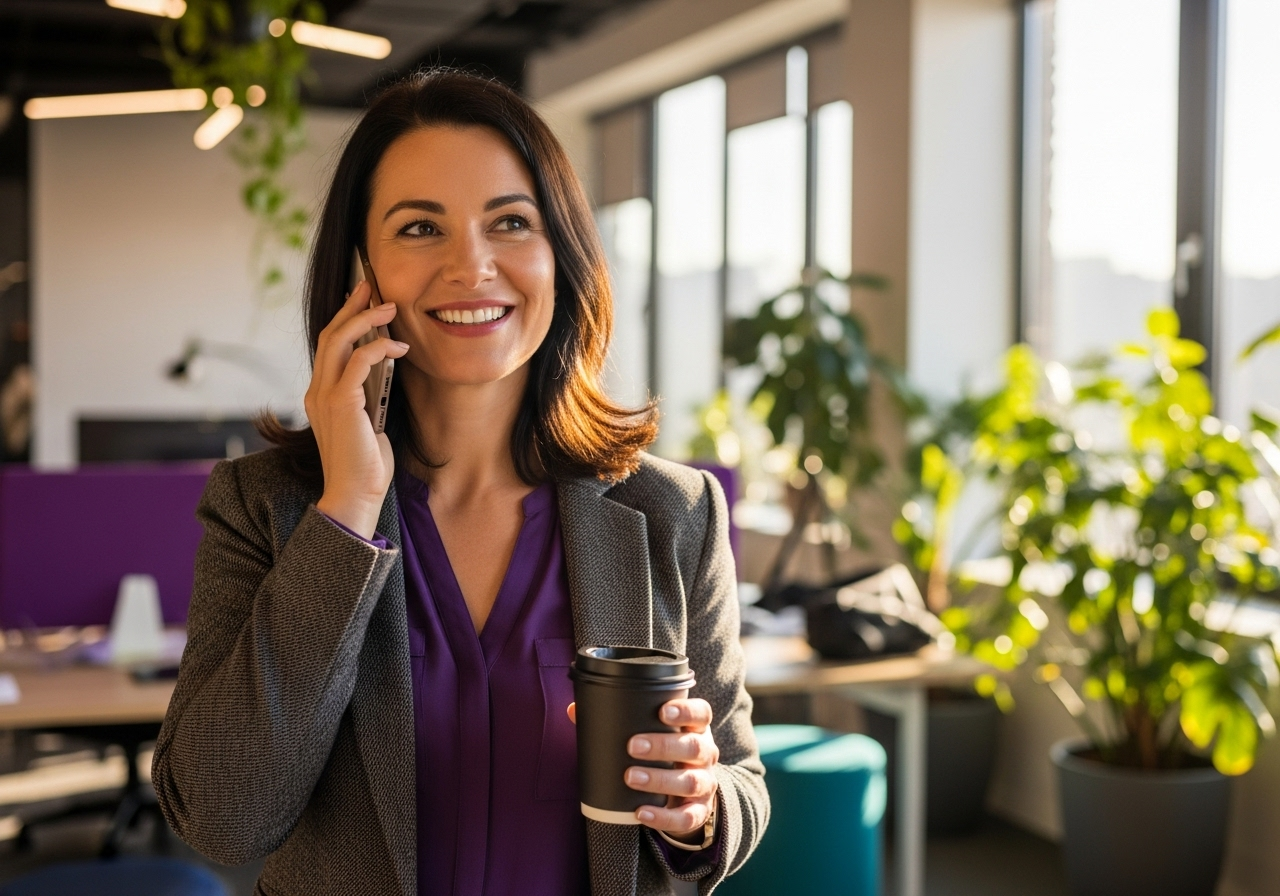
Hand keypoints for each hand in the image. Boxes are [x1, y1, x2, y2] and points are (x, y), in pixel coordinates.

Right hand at [308, 280, 409, 538]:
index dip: (344, 319)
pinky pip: (357, 361)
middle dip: (351, 306)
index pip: (328, 347)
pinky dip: (379, 348)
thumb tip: (385, 370)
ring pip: (339, 341)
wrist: (354, 494)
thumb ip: (370, 396)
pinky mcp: (341, 402)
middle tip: (371, 286)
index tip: (361, 299)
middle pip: (330, 335)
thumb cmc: (365, 465)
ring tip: (389, 307)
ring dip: (366, 319)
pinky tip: (398, 347)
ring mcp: (325, 396)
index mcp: (320, 395)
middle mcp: (316, 391)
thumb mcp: (369, 422)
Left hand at [569, 699, 719, 838]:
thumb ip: (615, 721)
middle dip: (663, 746)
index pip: (701, 714)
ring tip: (631, 777)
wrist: (684, 794)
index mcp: (695, 729)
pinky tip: (641, 812)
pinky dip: (664, 817)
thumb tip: (573, 709)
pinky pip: (686, 817)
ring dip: (660, 779)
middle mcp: (705, 754)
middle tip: (632, 746)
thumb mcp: (649, 735)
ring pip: (691, 782)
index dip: (686, 711)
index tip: (662, 711)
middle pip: (694, 747)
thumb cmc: (661, 755)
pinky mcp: (699, 812)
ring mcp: (705, 783)